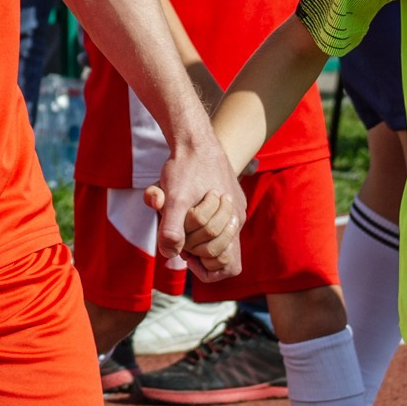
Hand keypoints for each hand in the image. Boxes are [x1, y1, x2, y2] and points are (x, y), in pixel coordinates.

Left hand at [143, 146, 245, 278]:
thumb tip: (171, 255)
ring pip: (216, 239)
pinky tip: (186, 207)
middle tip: (180, 231)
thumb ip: (171, 228)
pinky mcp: (227, 200)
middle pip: (218, 253)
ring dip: (195, 233)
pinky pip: (215, 224)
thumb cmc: (185, 168)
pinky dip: (198, 222)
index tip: (187, 253)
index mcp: (231, 222)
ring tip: (182, 217)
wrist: (195, 138)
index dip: (206, 266)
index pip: (228, 266)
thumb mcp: (173, 198)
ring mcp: (232, 210)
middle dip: (196, 248)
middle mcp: (236, 219)